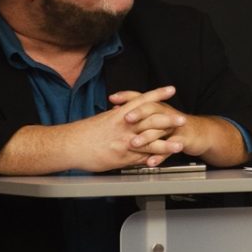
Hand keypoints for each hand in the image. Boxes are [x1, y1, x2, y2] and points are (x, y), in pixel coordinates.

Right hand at [0, 85, 184, 174]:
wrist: (69, 146)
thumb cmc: (84, 132)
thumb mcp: (103, 119)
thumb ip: (118, 116)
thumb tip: (125, 111)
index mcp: (119, 114)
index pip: (142, 100)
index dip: (158, 95)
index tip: (171, 90)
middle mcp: (124, 127)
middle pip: (150, 121)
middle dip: (168, 120)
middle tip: (182, 118)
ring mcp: (123, 143)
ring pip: (149, 143)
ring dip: (166, 144)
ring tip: (180, 144)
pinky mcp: (121, 158)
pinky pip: (140, 159)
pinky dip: (152, 160)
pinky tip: (162, 162)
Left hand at [109, 89, 249, 166]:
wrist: (199, 133)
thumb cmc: (173, 124)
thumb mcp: (156, 115)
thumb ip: (137, 113)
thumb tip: (116, 110)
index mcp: (158, 106)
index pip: (141, 97)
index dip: (127, 96)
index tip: (113, 98)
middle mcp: (166, 113)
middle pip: (151, 110)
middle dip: (138, 114)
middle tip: (125, 119)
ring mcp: (175, 126)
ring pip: (159, 130)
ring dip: (146, 137)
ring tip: (134, 144)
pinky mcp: (183, 139)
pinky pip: (170, 148)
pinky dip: (160, 156)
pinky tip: (151, 162)